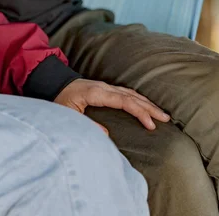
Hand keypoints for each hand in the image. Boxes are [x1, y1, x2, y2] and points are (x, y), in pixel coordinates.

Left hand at [55, 79, 170, 129]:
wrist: (53, 83)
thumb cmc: (59, 99)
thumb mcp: (68, 114)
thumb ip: (87, 124)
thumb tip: (106, 135)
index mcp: (97, 93)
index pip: (124, 101)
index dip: (139, 112)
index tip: (150, 125)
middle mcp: (104, 87)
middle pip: (132, 96)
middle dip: (149, 108)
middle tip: (165, 119)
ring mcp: (105, 86)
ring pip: (131, 93)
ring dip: (147, 103)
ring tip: (161, 114)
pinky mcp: (104, 88)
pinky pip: (126, 93)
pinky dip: (138, 99)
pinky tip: (145, 105)